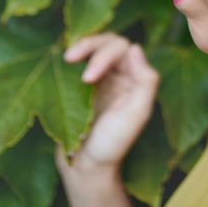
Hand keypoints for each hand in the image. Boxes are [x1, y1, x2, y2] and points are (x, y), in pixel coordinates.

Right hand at [56, 32, 158, 170]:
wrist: (84, 167)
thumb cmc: (111, 144)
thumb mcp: (136, 115)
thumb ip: (146, 81)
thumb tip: (136, 48)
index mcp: (135, 79)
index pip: (123, 49)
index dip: (105, 55)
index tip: (88, 77)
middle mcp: (120, 75)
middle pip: (108, 42)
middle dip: (90, 46)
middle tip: (70, 58)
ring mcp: (100, 79)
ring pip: (93, 47)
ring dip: (81, 46)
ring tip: (66, 58)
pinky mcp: (80, 85)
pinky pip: (79, 61)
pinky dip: (72, 57)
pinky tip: (62, 63)